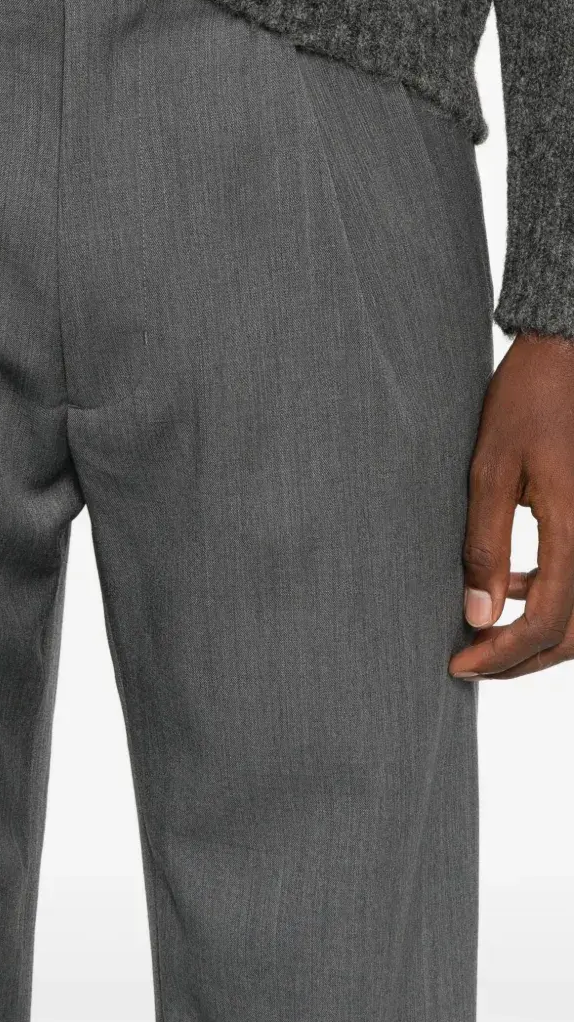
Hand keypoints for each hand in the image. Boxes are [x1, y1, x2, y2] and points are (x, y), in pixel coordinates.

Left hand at [451, 332, 573, 680]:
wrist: (567, 356)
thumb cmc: (527, 402)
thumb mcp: (489, 470)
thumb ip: (484, 546)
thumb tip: (477, 615)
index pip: (547, 623)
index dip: (503, 655)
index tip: (459, 665)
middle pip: (573, 633)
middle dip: (521, 657)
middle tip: (470, 662)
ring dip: (538, 633)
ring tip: (483, 631)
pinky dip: (551, 599)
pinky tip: (509, 587)